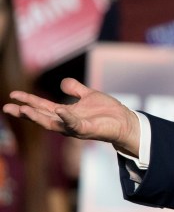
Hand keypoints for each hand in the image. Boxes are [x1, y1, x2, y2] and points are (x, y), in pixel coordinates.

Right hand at [3, 77, 139, 156]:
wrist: (124, 121)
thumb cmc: (107, 111)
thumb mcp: (88, 95)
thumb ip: (75, 89)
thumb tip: (62, 82)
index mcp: (66, 113)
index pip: (43, 107)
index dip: (28, 101)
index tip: (13, 95)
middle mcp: (67, 122)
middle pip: (42, 116)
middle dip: (25, 113)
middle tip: (7, 108)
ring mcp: (75, 127)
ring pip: (52, 123)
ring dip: (38, 117)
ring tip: (23, 110)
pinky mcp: (86, 129)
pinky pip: (74, 123)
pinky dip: (66, 117)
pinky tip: (58, 110)